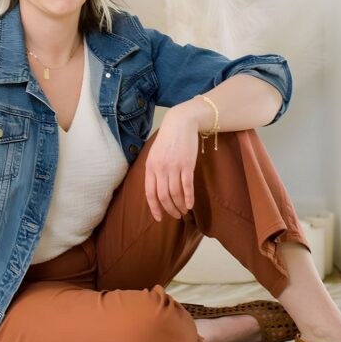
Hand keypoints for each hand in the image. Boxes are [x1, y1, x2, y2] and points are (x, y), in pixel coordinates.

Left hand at [144, 105, 199, 221]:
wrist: (180, 123)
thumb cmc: (168, 139)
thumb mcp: (155, 154)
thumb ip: (154, 170)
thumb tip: (156, 189)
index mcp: (150, 167)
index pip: (150, 193)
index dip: (154, 208)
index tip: (159, 218)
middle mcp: (160, 169)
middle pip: (163, 196)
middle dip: (169, 209)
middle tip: (175, 215)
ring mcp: (173, 167)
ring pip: (175, 194)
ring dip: (180, 206)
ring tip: (184, 211)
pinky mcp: (187, 165)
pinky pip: (187, 186)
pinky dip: (189, 198)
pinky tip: (191, 204)